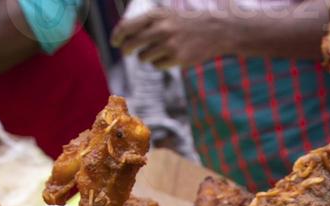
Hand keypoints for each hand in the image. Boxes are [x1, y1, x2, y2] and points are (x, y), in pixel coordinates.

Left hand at [113, 9, 230, 68]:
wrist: (214, 31)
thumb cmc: (186, 23)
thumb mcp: (166, 15)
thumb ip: (146, 22)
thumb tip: (123, 35)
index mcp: (156, 16)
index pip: (127, 27)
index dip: (117, 36)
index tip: (114, 42)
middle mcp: (161, 29)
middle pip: (131, 44)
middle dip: (127, 50)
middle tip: (128, 52)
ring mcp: (169, 45)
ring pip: (144, 57)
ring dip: (146, 57)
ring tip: (159, 50)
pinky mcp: (177, 59)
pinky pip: (157, 65)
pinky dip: (160, 63)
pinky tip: (171, 56)